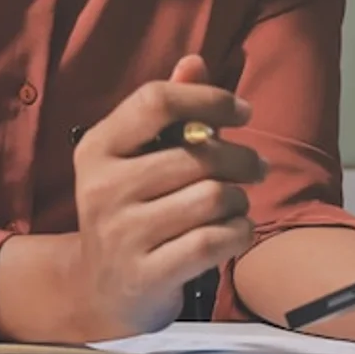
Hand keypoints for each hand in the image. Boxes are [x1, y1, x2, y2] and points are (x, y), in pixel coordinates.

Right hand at [70, 55, 264, 338]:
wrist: (99, 292)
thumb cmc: (131, 213)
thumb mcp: (135, 160)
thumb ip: (164, 113)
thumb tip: (195, 62)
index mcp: (97, 148)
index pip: (156, 102)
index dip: (209, 99)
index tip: (243, 112)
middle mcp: (103, 188)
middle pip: (198, 155)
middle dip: (241, 160)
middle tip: (257, 169)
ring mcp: (122, 234)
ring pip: (212, 198)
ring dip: (239, 201)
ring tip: (237, 205)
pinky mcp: (147, 275)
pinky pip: (214, 242)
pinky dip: (238, 234)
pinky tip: (236, 232)